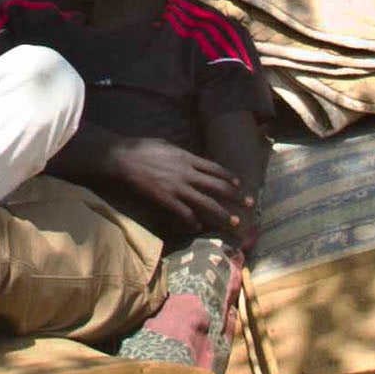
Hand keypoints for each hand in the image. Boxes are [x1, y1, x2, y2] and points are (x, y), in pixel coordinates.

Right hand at [93, 133, 251, 241]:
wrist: (123, 159)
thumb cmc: (141, 148)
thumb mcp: (165, 144)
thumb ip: (180, 153)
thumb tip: (187, 156)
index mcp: (187, 158)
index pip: (215, 168)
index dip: (229, 177)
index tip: (239, 184)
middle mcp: (188, 173)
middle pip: (218, 186)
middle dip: (236, 196)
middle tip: (250, 204)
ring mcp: (178, 187)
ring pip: (207, 203)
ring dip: (224, 214)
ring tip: (236, 222)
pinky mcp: (167, 200)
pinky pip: (185, 214)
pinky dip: (193, 222)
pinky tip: (197, 229)